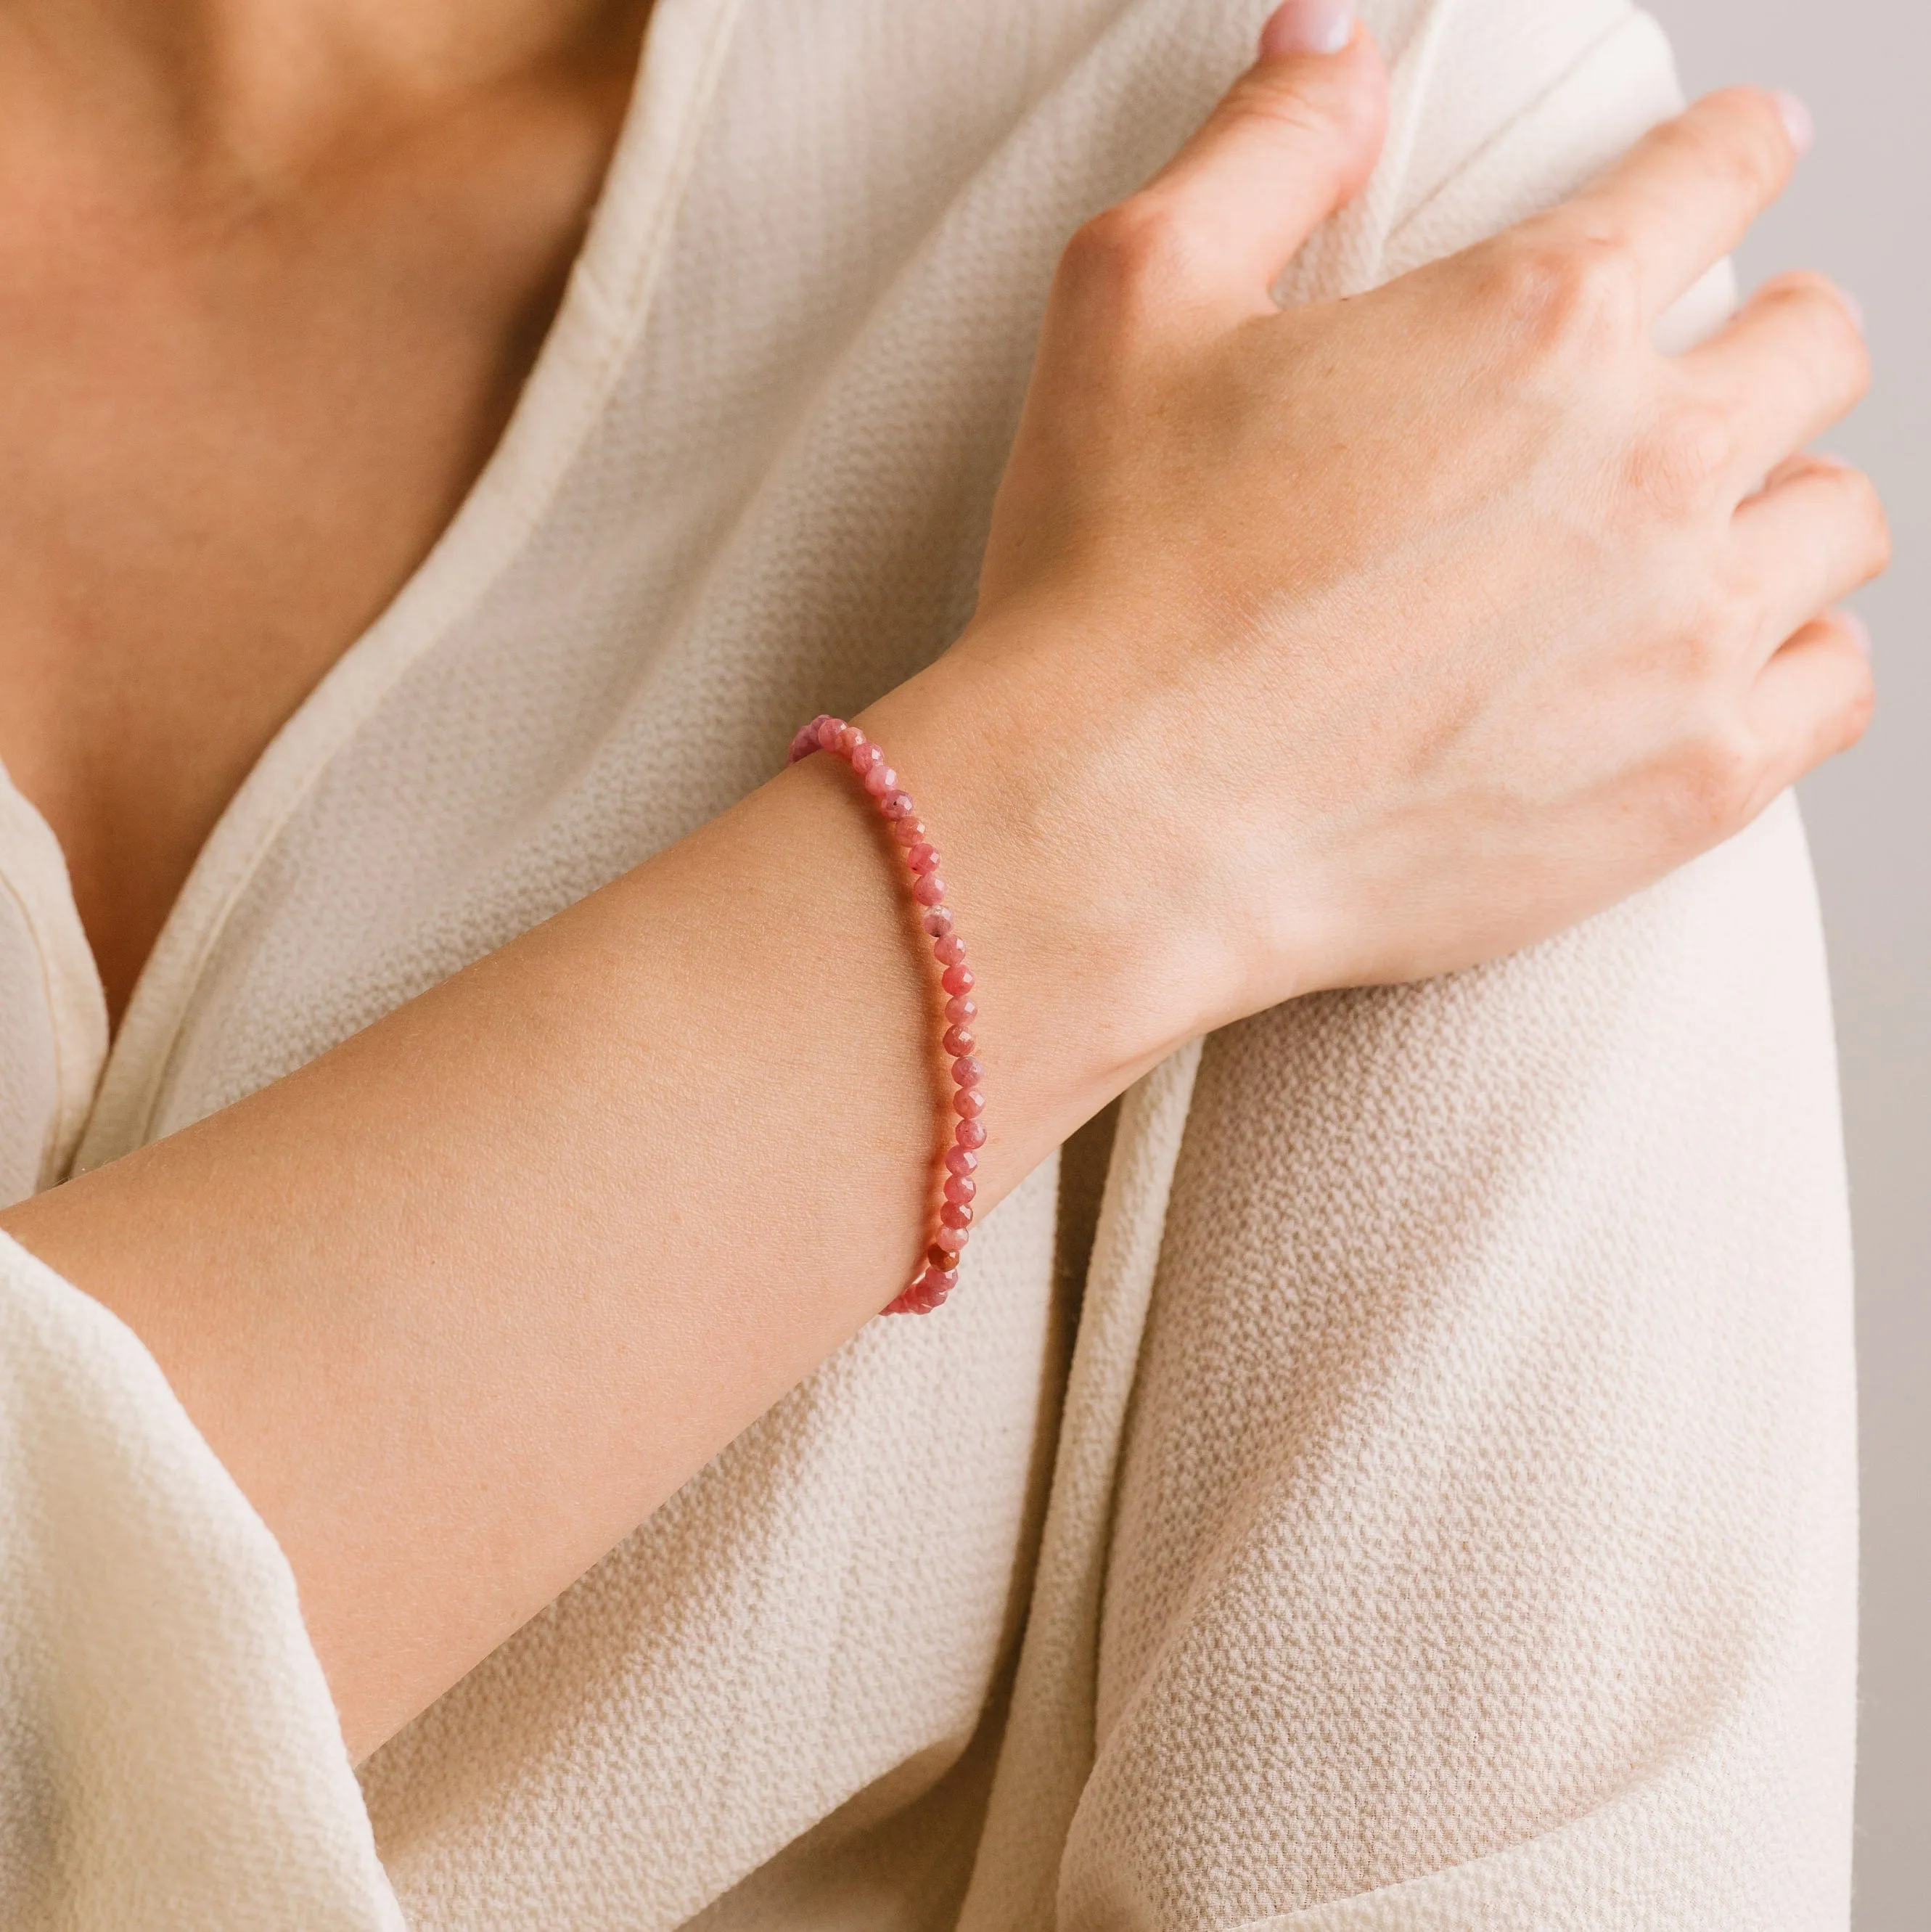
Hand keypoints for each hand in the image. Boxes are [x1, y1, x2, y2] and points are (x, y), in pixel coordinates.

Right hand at [879, 11, 1883, 1064]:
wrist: (1114, 830)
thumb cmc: (1112, 581)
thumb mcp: (1134, 303)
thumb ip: (1263, 150)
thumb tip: (1335, 43)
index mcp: (1537, 319)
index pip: (1717, 175)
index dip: (1724, 156)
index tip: (1730, 169)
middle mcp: (1648, 464)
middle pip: (1814, 349)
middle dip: (1760, 341)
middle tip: (1689, 382)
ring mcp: (1684, 635)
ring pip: (1836, 519)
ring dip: (1778, 502)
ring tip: (1698, 533)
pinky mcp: (1688, 786)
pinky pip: (1834, 687)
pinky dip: (1794, 658)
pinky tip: (1718, 661)